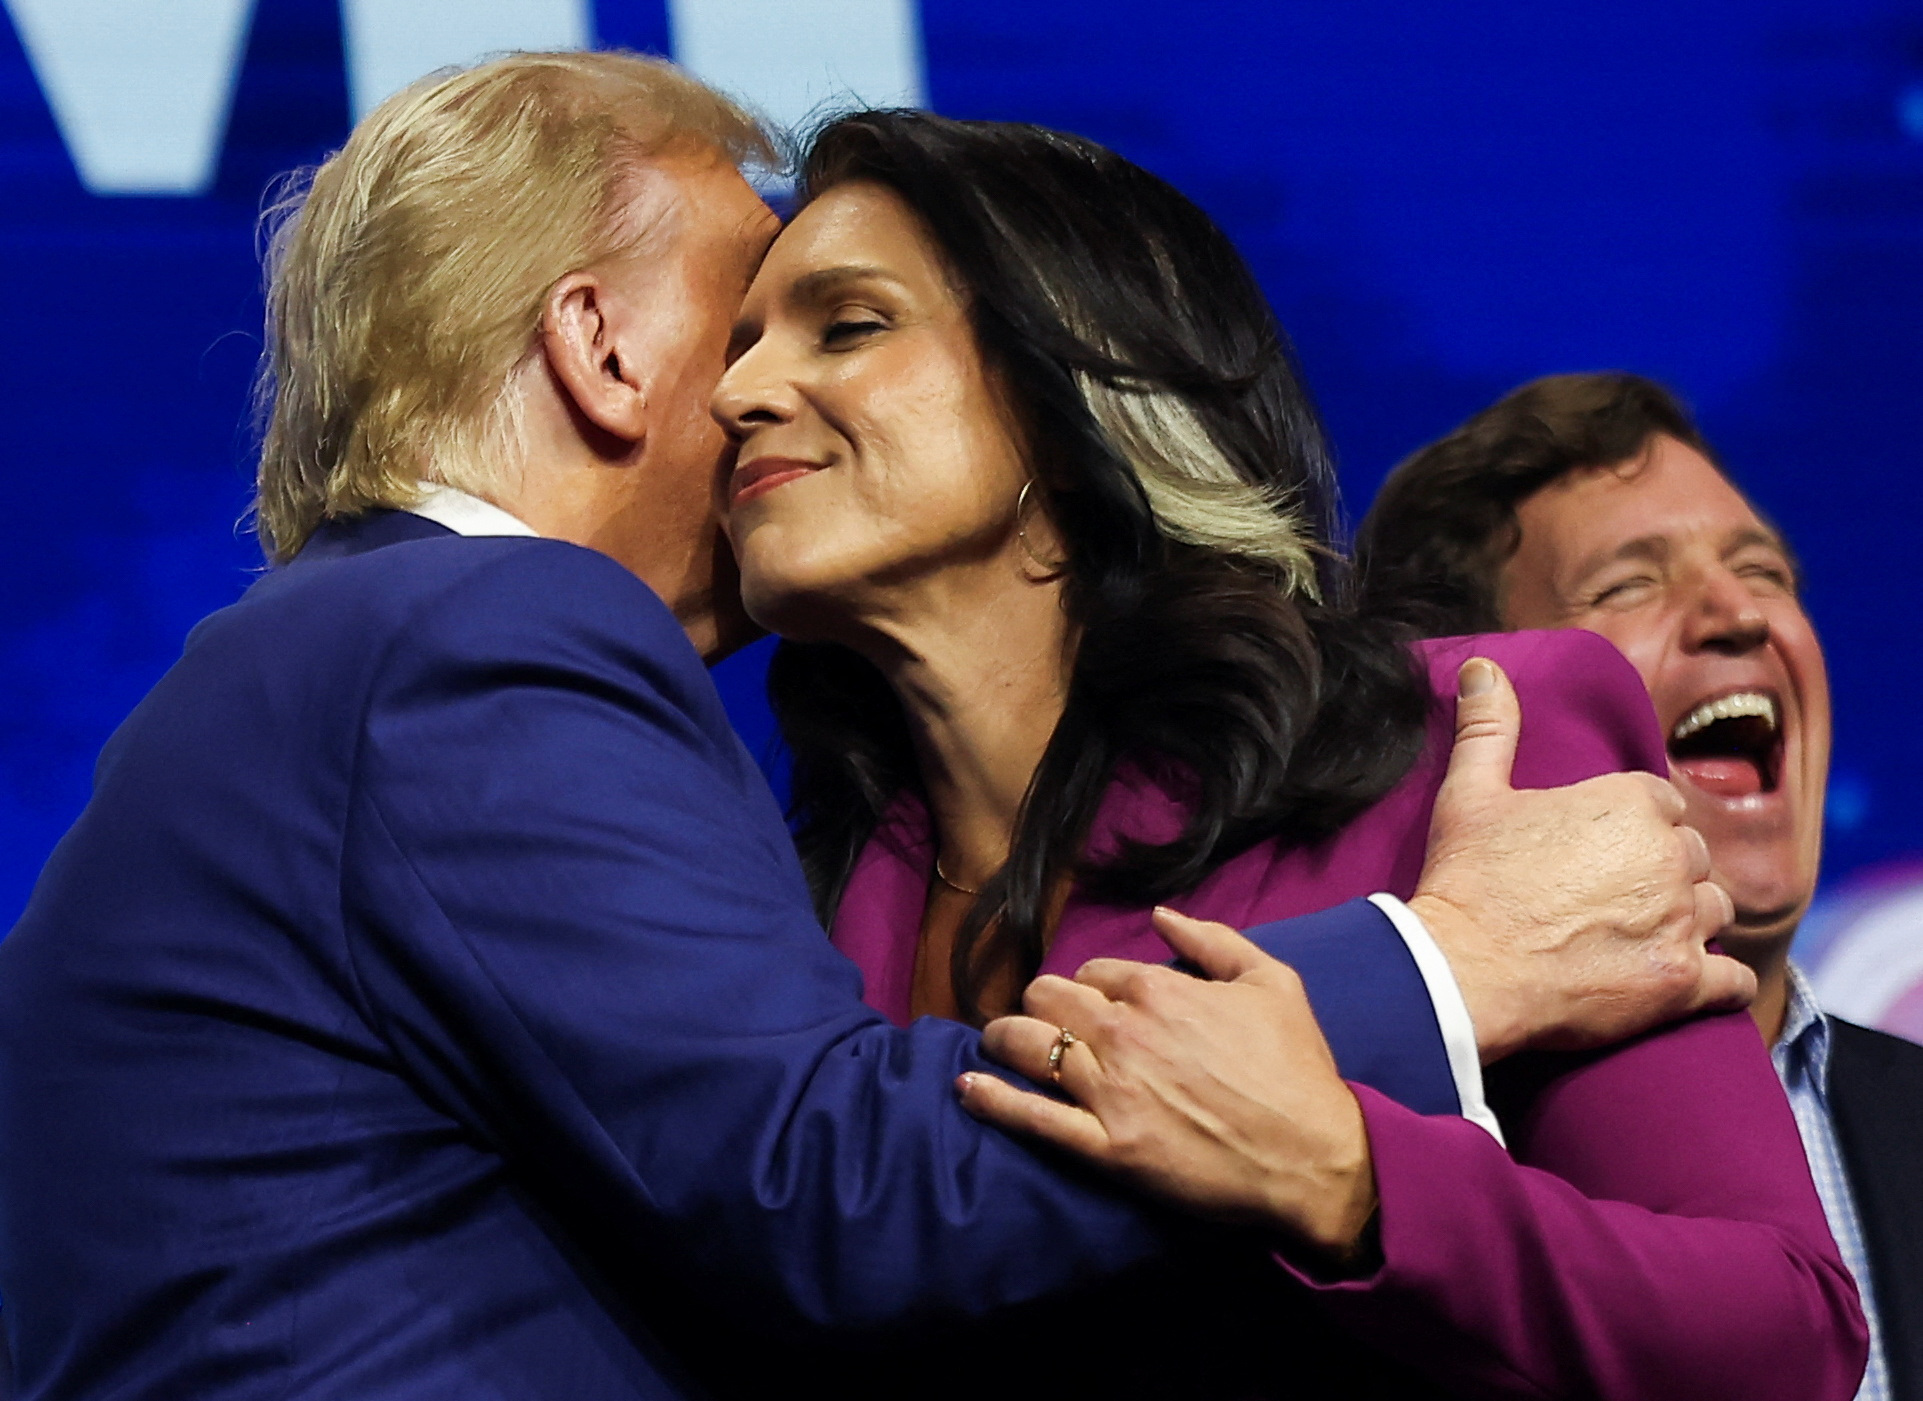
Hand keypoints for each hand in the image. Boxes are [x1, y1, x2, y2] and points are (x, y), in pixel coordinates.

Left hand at [957, 908, 1375, 1258]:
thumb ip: (1213, 940)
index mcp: (1160, 989)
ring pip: (1029, 1047)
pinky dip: (993, 1098)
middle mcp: (1125, 1033)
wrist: (1313, 1157)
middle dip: (1039, 1004)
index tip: (1092, 1002)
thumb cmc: (1298, 1069)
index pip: (1091, 971)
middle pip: (1047, 1000)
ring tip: (997, 1044)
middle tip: (1040, 1020)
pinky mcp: (1106, 1148)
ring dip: (1004, 1039)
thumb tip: (1162, 915)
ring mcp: (1111, 1091)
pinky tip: (967, 1086)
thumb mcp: (1272, 981)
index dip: (1088, 984)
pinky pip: (1032, 1117)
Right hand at [1410, 658, 1750, 1062]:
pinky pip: (1735, 980)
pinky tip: (1689, 980)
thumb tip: (1483, 667)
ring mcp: (1681, 922)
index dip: (1631, 828)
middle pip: (1692, 856)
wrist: (1460, 974)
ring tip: (1638, 937)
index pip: (1662, 804)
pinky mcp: (1681, 983)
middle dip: (1662, 873)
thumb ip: (1488, 726)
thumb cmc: (1466, 881)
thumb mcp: (1469, 794)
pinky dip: (1719, 982)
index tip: (1598, 852)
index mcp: (1631, 802)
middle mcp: (1669, 856)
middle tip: (1610, 897)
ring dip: (1688, 922)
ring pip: (1716, 911)